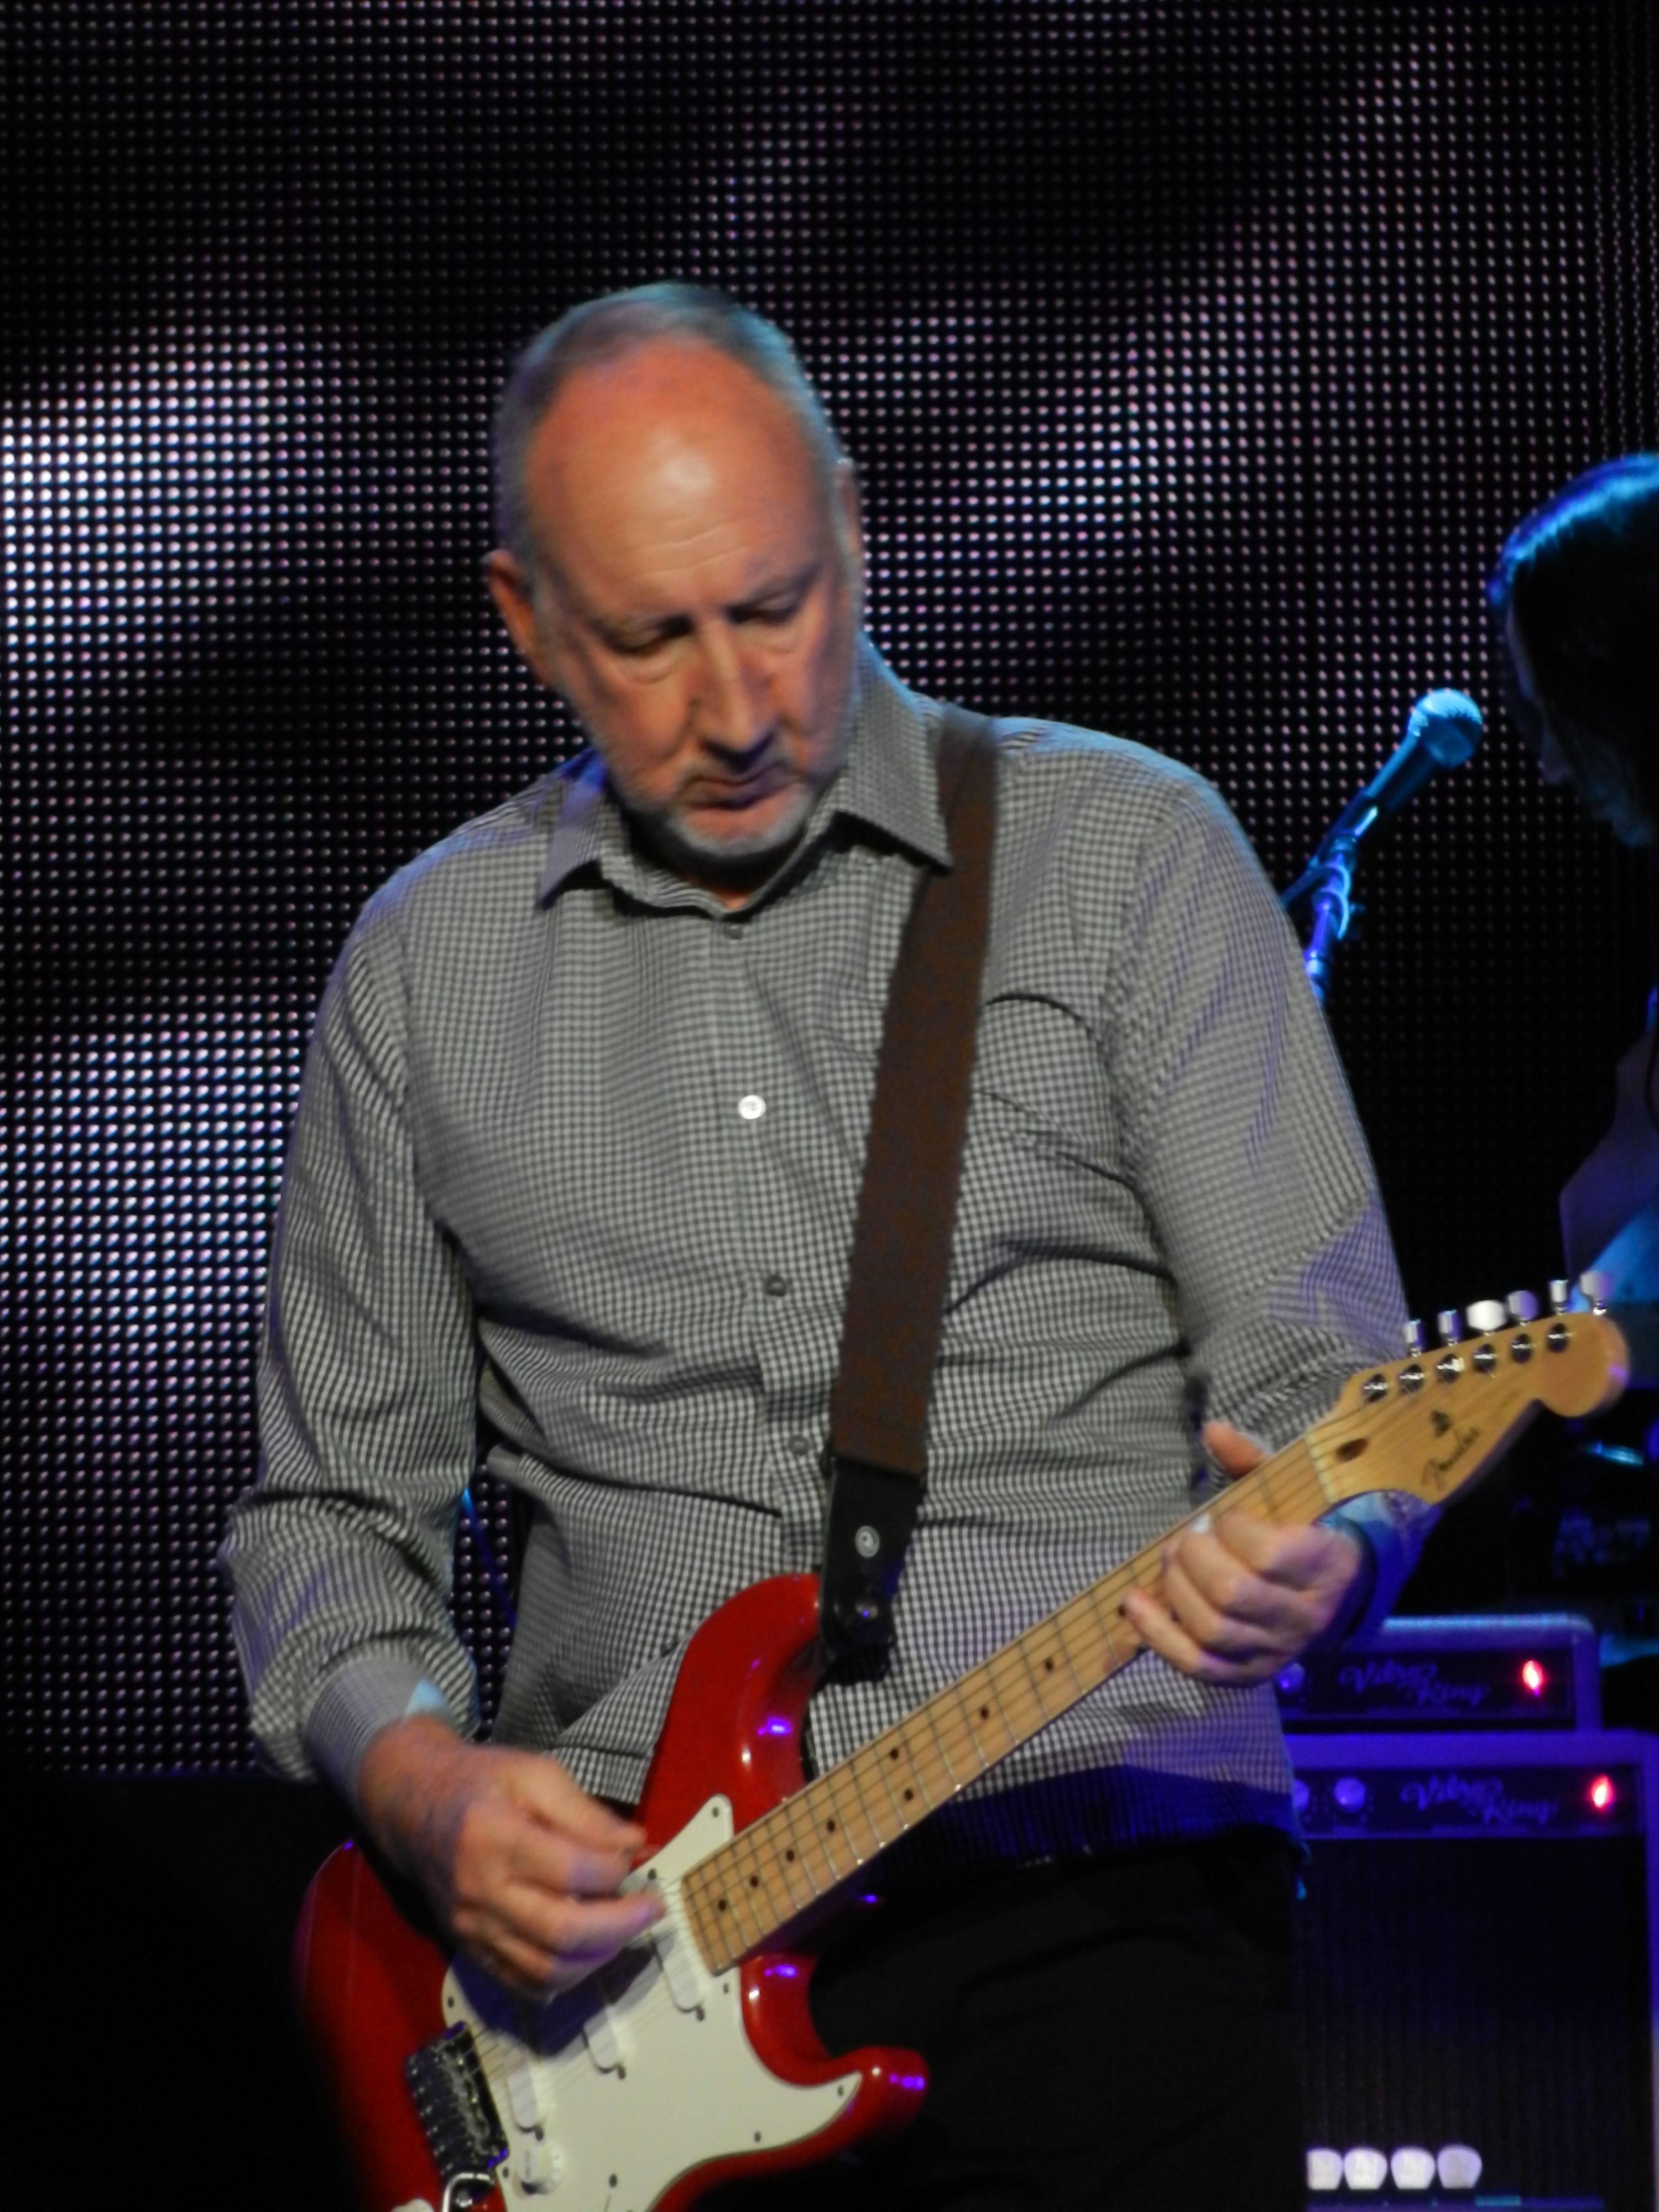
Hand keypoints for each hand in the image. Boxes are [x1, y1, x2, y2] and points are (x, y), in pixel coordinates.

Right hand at [356, 1716, 663, 1997]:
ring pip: (546, 1969)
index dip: (612, 1871)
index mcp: (495, 1838)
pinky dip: (565, 1977)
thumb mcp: (534, 1774)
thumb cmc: (481, 1783)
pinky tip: (590, 1953)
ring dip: (599, 1957)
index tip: (633, 1857)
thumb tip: (635, 1846)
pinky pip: (524, 1983)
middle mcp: (481, 1893)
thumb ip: (585, 1812)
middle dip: (620, 1925)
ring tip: (625, 1929)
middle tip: (652, 1908)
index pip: (569, 1871)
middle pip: (560, 1931)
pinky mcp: (471, 1950)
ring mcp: (473, 1929)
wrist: (414, 1808)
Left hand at [1120, 1421, 1366, 1684]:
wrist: (1334, 1594)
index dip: (1233, 1528)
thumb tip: (1213, 1429)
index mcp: (1324, 1566)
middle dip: (1194, 1558)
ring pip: (1212, 1629)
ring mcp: (1276, 1652)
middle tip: (1186, 1538)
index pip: (1269, 1554)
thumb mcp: (1286, 1491)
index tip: (1223, 1516)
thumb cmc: (1300, 1532)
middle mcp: (1304, 1617)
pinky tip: (1134, 1605)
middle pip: (1233, 1594)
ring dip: (1174, 1589)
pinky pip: (1197, 1664)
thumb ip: (1250, 1460)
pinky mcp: (1248, 1675)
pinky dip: (1157, 1636)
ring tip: (1170, 1560)